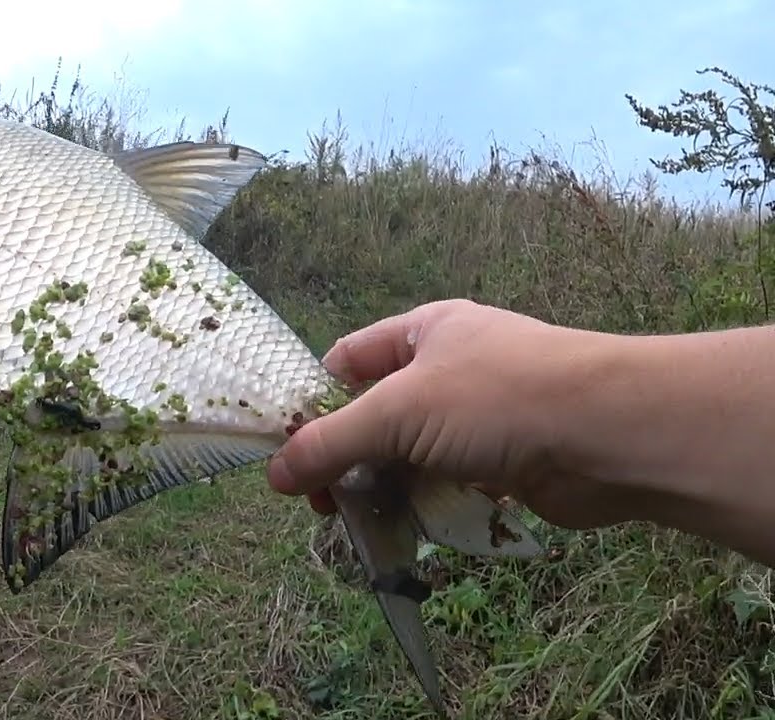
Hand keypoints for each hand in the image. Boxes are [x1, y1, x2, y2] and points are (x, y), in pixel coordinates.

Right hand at [268, 299, 637, 530]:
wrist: (610, 435)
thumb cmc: (497, 399)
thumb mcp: (398, 413)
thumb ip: (331, 443)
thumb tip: (274, 475)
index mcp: (424, 332)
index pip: (347, 361)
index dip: (312, 402)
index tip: (287, 449)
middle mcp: (450, 368)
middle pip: (375, 415)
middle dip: (345, 456)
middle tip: (320, 501)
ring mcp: (479, 416)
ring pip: (410, 454)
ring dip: (384, 486)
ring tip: (358, 520)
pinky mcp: (503, 461)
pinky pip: (446, 482)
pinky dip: (425, 503)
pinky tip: (408, 527)